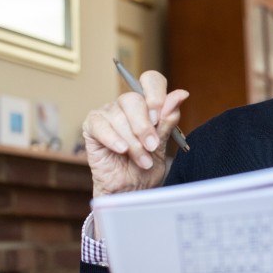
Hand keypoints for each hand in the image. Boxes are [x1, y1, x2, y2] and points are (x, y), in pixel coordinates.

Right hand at [82, 70, 188, 199]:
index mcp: (147, 104)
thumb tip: (181, 94)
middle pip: (133, 99)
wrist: (129, 191)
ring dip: (133, 142)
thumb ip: (168, 120)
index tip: (159, 117)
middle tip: (151, 146)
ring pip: (119, 116)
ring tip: (142, 161)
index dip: (156, 95)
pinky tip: (121, 150)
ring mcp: (107, 114)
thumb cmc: (145, 167)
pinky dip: (113, 138)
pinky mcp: (92, 127)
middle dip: (144, 126)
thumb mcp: (162, 145)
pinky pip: (101, 125)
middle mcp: (126, 105)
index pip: (151, 80)